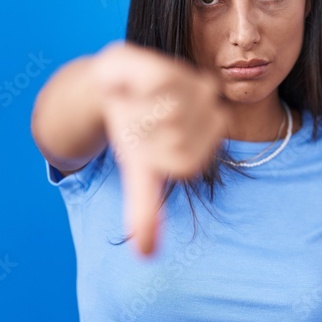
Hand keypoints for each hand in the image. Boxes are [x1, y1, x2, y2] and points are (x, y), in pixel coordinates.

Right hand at [90, 41, 226, 256]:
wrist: (112, 89)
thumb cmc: (132, 134)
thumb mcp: (139, 174)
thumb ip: (144, 210)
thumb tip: (144, 254)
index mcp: (206, 143)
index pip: (184, 165)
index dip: (157, 161)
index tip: (146, 150)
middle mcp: (209, 116)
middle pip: (175, 138)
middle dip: (147, 138)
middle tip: (138, 125)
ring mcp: (196, 90)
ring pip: (167, 113)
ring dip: (140, 114)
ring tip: (135, 106)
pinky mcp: (175, 67)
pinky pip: (156, 86)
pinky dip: (134, 91)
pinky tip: (129, 87)